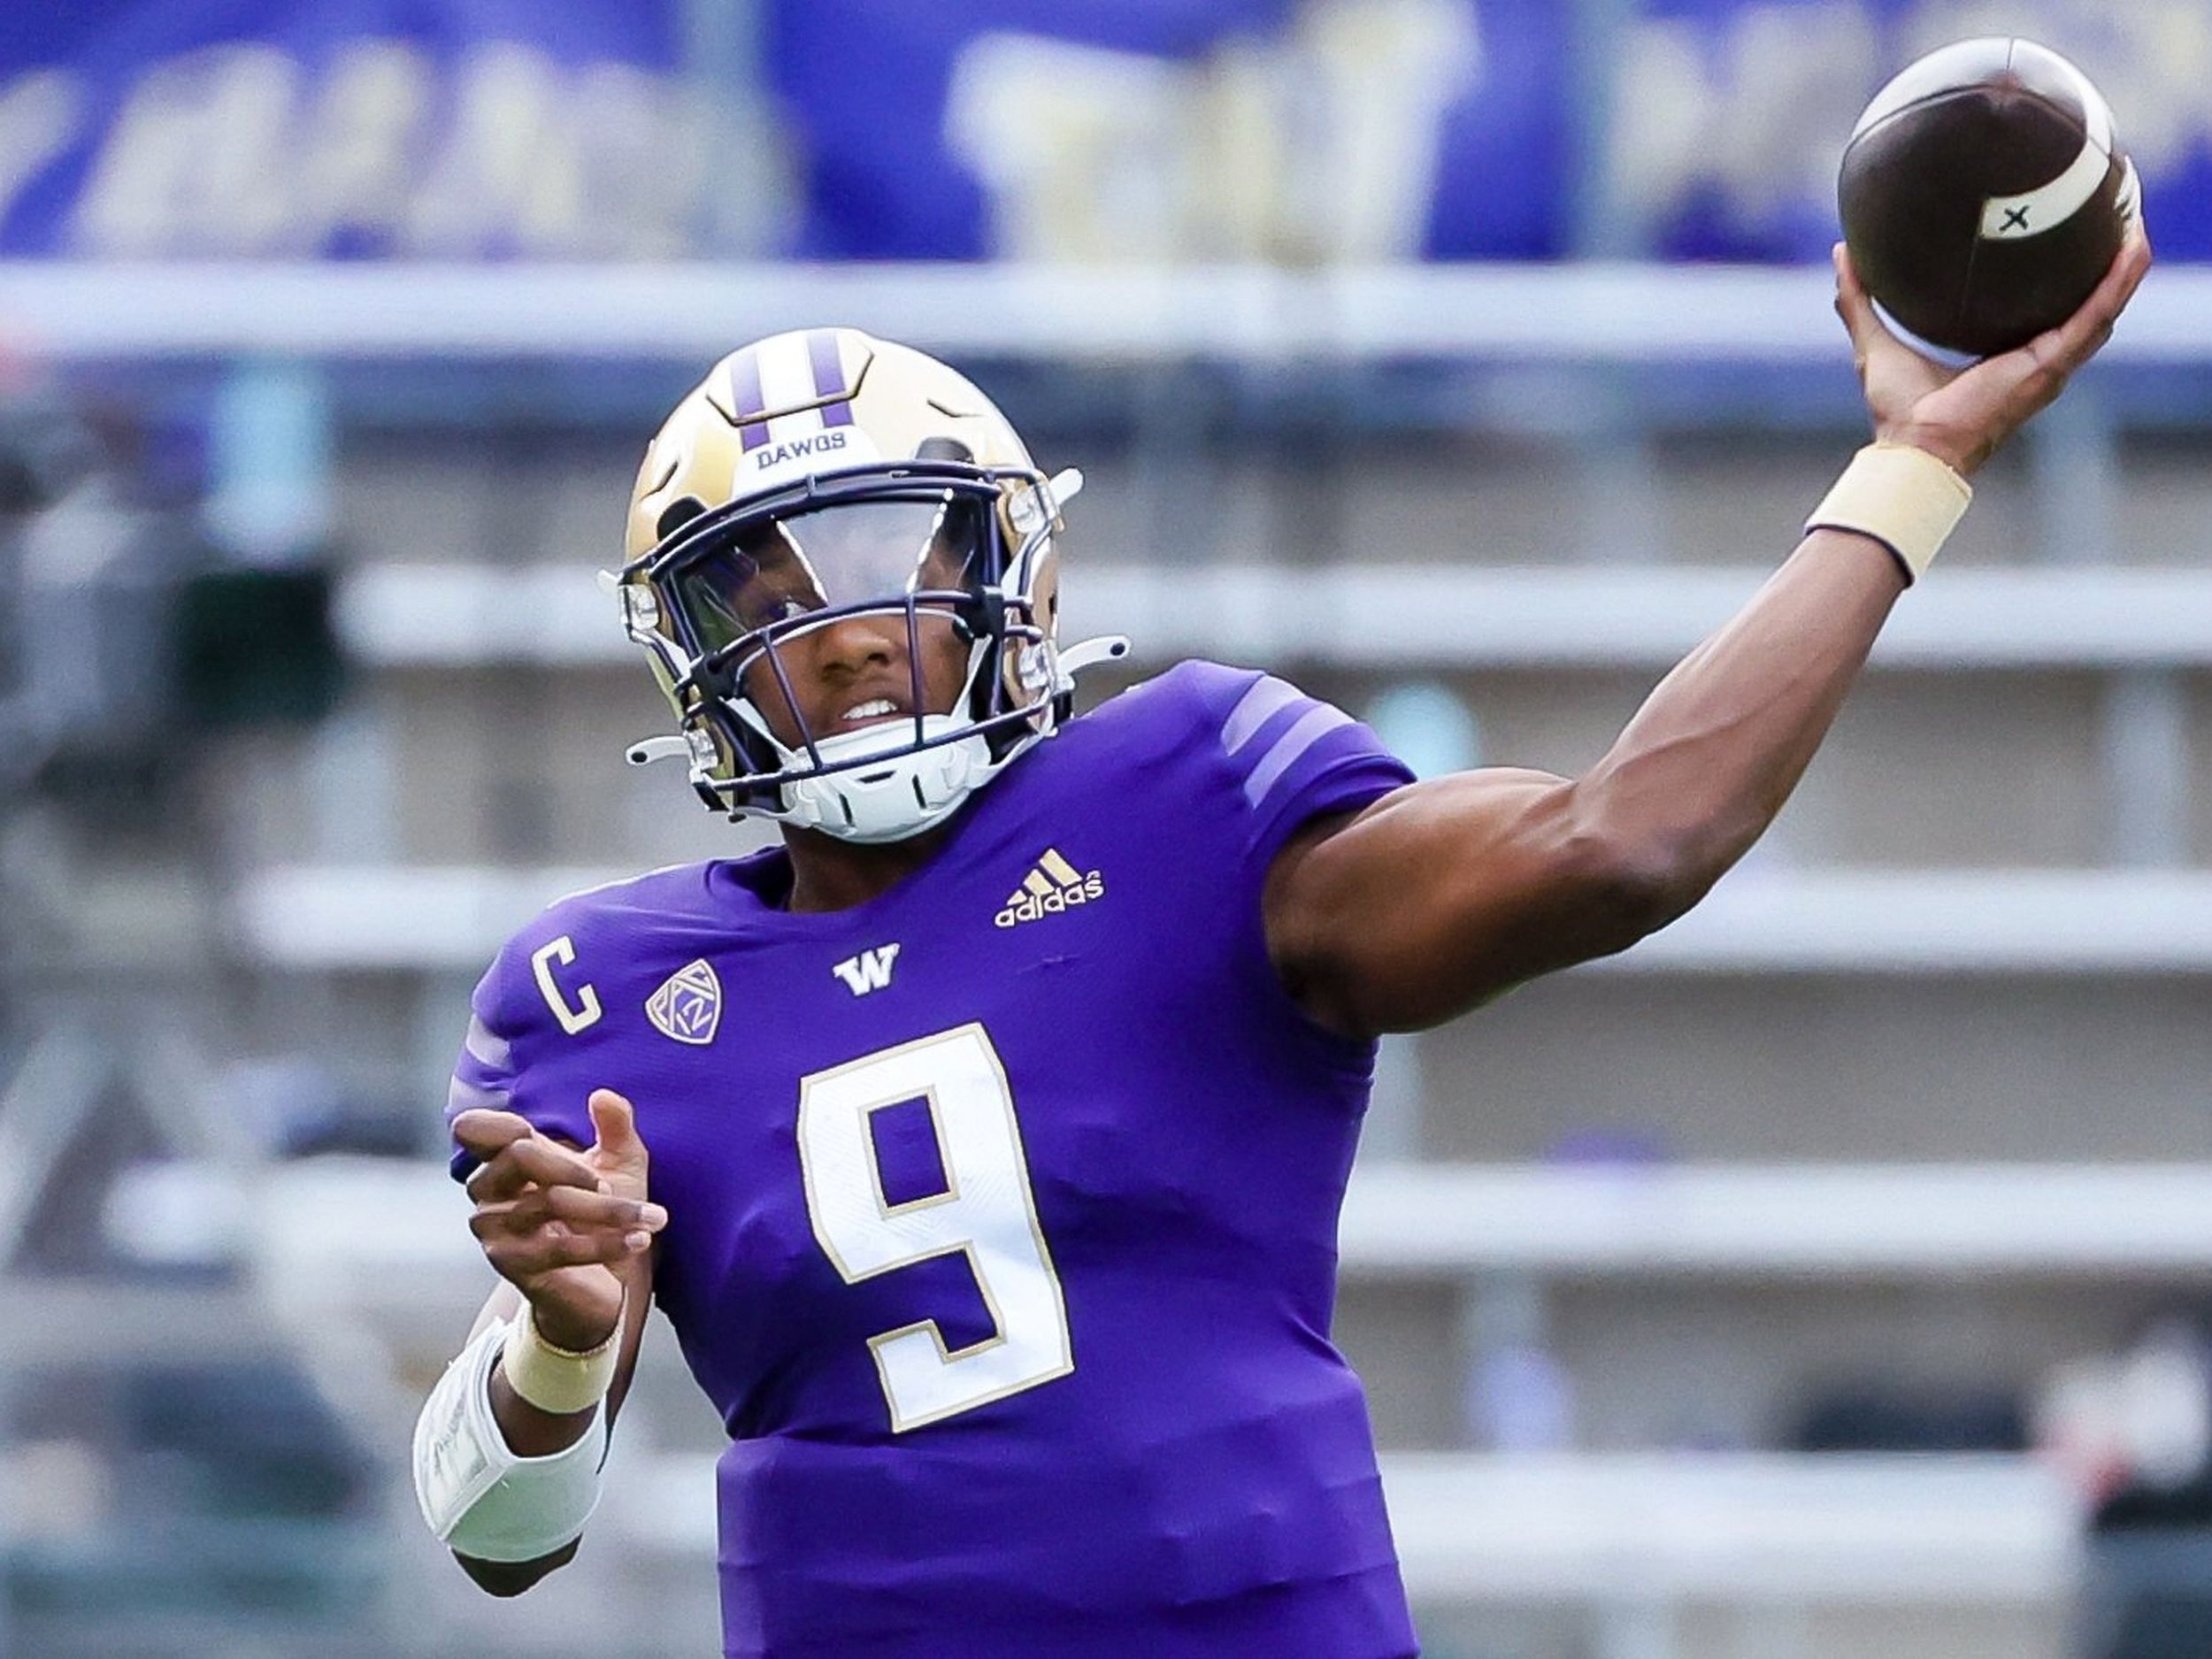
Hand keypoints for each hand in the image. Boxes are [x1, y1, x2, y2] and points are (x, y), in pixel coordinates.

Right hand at [452, 1090, 661, 1352]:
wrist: (609, 1281)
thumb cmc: (608, 1214)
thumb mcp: (621, 1164)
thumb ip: (615, 1127)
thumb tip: (603, 1096)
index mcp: (508, 1158)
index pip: (473, 1128)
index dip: (497, 1122)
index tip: (534, 1129)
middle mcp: (490, 1191)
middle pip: (517, 1155)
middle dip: (573, 1167)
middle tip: (609, 1182)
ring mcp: (496, 1229)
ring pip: (549, 1202)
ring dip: (609, 1209)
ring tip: (653, 1216)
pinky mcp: (514, 1265)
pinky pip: (559, 1247)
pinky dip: (606, 1242)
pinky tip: (639, 1238)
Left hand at [1835, 220, 2152, 476]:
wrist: (1913, 446)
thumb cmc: (1898, 409)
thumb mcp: (1876, 340)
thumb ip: (1859, 298)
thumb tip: (1844, 252)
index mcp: (2006, 354)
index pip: (2045, 309)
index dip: (2062, 274)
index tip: (2067, 234)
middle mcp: (2036, 359)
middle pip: (2083, 304)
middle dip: (2104, 265)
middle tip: (2115, 219)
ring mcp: (2049, 363)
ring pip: (2101, 307)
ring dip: (2124, 267)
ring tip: (2136, 224)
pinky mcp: (2050, 364)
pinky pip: (2095, 316)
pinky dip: (2117, 282)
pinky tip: (2133, 249)